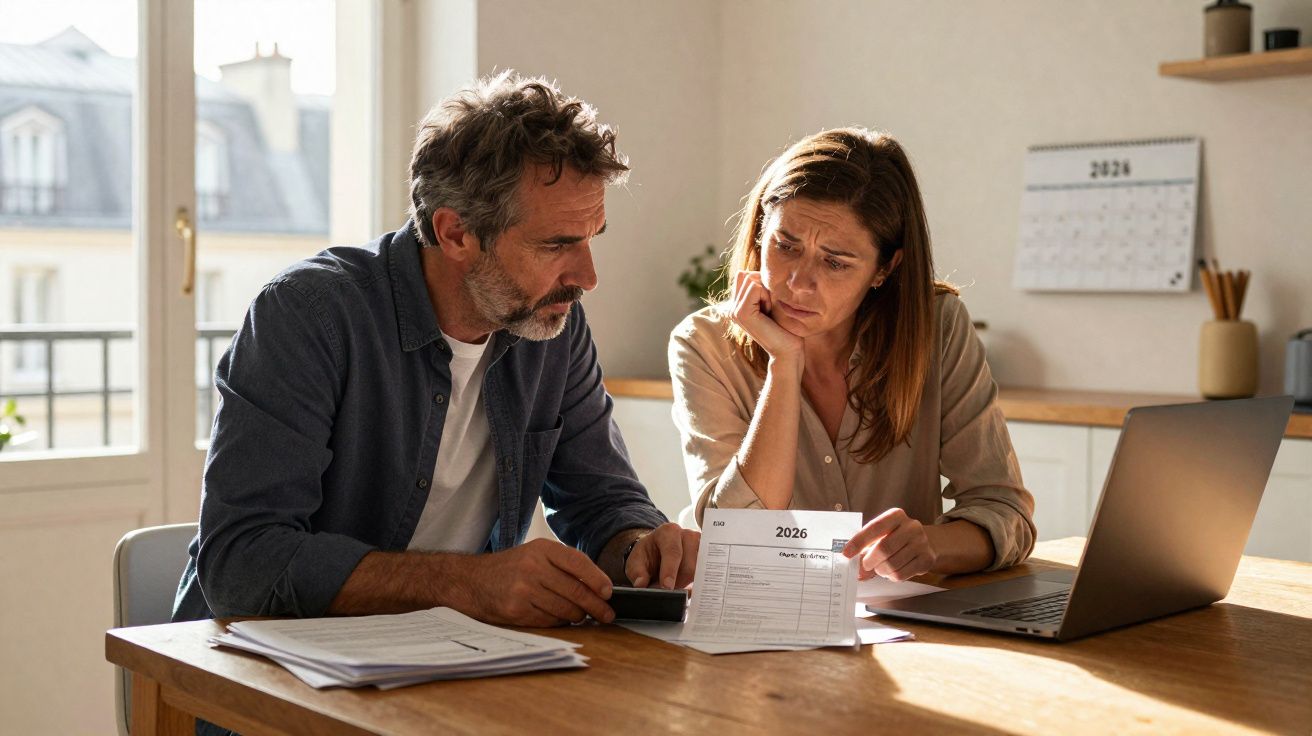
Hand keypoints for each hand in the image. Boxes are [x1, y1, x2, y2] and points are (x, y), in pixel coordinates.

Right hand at [460, 538, 614, 626]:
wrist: (471, 581)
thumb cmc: (510, 568)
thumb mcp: (534, 555)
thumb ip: (562, 565)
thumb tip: (597, 586)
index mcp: (541, 549)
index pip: (578, 562)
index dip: (597, 579)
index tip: (608, 592)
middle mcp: (533, 567)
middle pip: (575, 591)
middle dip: (596, 606)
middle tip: (606, 614)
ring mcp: (524, 590)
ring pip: (565, 609)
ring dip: (578, 616)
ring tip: (582, 616)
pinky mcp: (516, 610)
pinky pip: (549, 621)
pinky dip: (559, 622)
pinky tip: (560, 619)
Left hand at [625, 522, 699, 589]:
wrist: (656, 551)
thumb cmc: (647, 555)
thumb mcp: (636, 562)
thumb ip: (637, 572)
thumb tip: (641, 584)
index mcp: (668, 532)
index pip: (673, 552)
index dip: (670, 571)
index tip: (666, 587)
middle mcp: (688, 535)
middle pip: (689, 565)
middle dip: (678, 583)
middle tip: (667, 593)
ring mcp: (700, 546)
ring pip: (699, 572)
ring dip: (687, 585)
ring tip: (674, 588)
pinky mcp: (708, 557)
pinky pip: (706, 575)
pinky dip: (695, 585)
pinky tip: (686, 589)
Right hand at [730, 271, 802, 364]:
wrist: (788, 350)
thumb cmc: (785, 326)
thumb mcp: (771, 301)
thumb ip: (759, 286)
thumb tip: (750, 270)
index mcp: (736, 306)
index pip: (745, 275)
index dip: (763, 285)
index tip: (769, 305)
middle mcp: (731, 308)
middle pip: (747, 275)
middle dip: (764, 287)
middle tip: (770, 308)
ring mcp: (734, 311)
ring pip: (751, 279)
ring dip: (767, 292)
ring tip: (770, 311)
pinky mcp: (741, 313)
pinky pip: (755, 287)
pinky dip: (768, 296)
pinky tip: (770, 313)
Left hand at [842, 508, 937, 581]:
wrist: (927, 541)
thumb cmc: (897, 537)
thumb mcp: (883, 534)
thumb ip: (867, 546)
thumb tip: (853, 565)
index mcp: (897, 515)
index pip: (875, 528)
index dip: (858, 542)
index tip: (846, 553)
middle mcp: (912, 527)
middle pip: (884, 548)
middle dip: (869, 560)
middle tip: (864, 565)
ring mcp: (922, 543)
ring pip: (892, 564)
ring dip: (880, 570)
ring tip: (880, 568)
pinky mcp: (927, 560)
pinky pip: (902, 575)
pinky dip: (891, 576)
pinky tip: (892, 571)